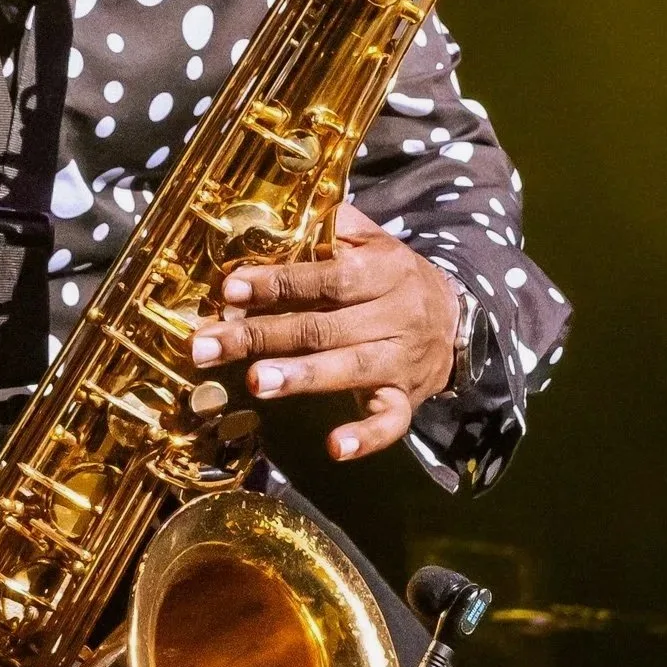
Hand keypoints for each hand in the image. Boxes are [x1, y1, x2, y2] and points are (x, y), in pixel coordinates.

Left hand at [188, 200, 461, 462]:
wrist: (458, 320)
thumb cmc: (394, 278)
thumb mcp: (373, 243)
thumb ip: (332, 229)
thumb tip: (276, 218)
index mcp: (381, 272)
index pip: (325, 277)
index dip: (277, 284)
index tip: (231, 290)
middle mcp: (392, 316)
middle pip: (322, 327)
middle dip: (262, 336)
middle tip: (208, 346)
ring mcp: (400, 361)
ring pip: (350, 369)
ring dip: (302, 377)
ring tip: (257, 382)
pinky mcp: (407, 399)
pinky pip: (391, 421)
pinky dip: (366, 437)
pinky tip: (337, 448)